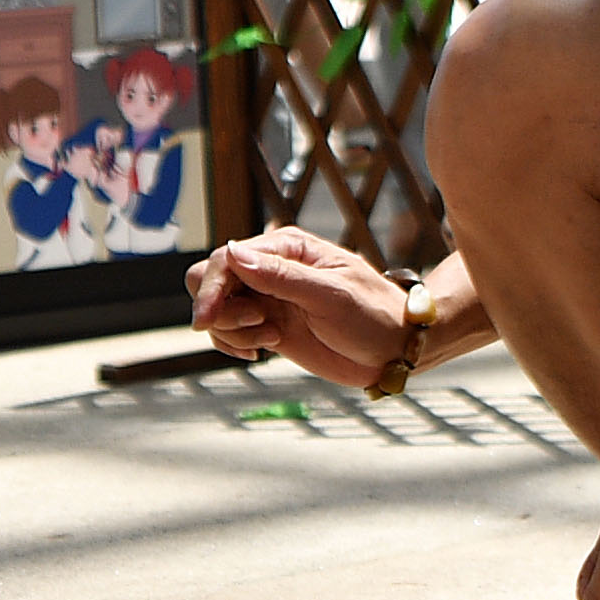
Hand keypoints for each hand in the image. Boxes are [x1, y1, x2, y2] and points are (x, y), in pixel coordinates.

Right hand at [188, 227, 403, 382]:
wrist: (394, 351)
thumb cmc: (373, 315)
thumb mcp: (330, 295)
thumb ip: (280, 276)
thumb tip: (232, 253)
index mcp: (286, 248)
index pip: (226, 260)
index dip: (211, 289)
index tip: (205, 321)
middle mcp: (270, 269)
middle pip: (210, 279)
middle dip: (220, 309)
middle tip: (256, 326)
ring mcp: (266, 297)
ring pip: (216, 309)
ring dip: (232, 330)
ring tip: (272, 340)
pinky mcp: (267, 325)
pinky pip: (228, 332)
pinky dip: (235, 344)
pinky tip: (265, 351)